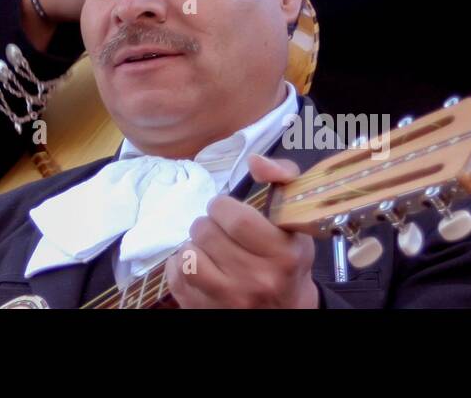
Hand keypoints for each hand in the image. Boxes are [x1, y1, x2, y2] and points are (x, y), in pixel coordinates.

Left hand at [165, 154, 318, 308]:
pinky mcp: (205, 309)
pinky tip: (199, 264)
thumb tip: (255, 160)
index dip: (222, 206)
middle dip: (208, 223)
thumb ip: (282, 179)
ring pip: (188, 255)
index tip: (225, 210)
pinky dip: (181, 264)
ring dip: (194, 244)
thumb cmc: (287, 259)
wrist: (287, 309)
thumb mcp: (294, 219)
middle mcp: (256, 280)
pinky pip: (176, 276)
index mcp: (282, 255)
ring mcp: (230, 300)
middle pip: (206, 232)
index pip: (235, 218)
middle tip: (219, 229)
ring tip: (209, 248)